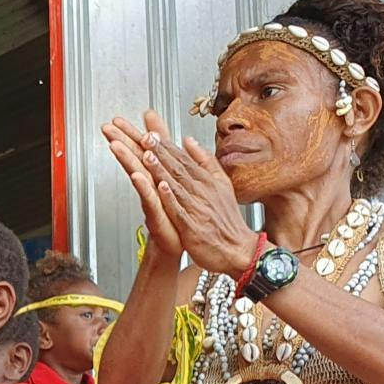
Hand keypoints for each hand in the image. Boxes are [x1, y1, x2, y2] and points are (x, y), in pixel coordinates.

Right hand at [102, 112, 182, 260]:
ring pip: (139, 175)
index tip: (116, 121)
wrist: (178, 239)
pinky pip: (150, 198)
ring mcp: (152, 198)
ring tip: (116, 146)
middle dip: (120, 142)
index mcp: (156, 173)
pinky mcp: (157, 213)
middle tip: (107, 130)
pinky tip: (138, 176)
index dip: (129, 133)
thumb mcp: (170, 170)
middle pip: (134, 158)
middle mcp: (150, 184)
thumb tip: (155, 124)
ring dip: (127, 161)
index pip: (141, 149)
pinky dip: (144, 188)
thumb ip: (162, 146)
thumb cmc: (172, 209)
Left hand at [135, 123, 256, 275]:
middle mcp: (202, 191)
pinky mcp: (192, 226)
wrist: (239, 250)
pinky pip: (180, 209)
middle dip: (160, 151)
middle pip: (177, 167)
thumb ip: (204, 162)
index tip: (151, 133)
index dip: (166, 146)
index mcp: (206, 180)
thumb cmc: (226, 221)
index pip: (182, 159)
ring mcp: (197, 207)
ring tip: (148, 155)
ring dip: (161, 169)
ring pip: (176, 185)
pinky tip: (161, 187)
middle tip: (145, 136)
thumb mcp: (221, 184)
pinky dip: (170, 198)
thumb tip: (189, 140)